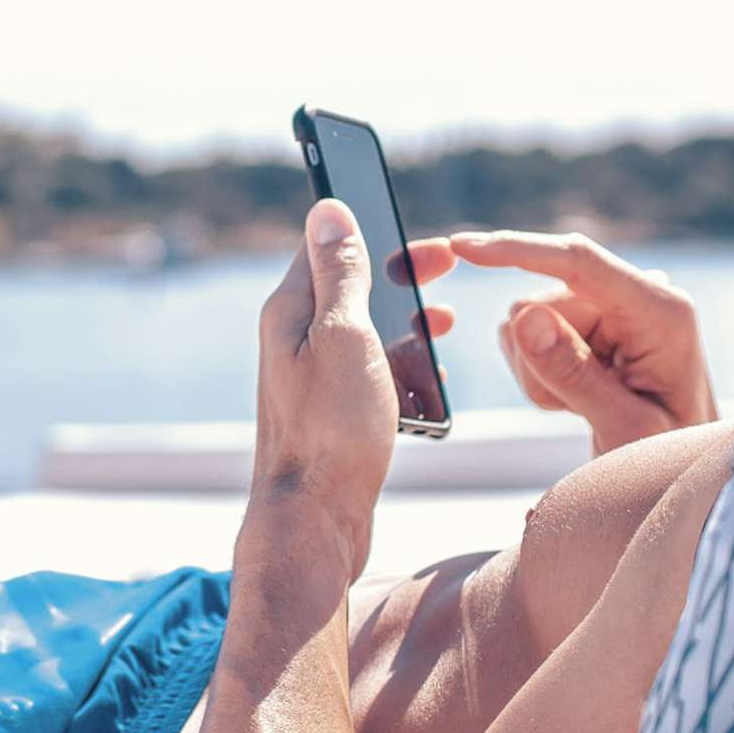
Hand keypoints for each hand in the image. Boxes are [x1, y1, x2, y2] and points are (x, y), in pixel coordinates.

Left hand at [250, 200, 455, 572]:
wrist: (315, 524)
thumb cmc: (331, 431)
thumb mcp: (344, 337)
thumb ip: (340, 274)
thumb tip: (327, 208)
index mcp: (290, 312)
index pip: (325, 245)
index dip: (371, 228)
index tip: (417, 231)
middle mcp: (293, 340)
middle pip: (349, 286)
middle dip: (397, 273)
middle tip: (443, 267)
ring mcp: (310, 379)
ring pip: (363, 331)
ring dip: (403, 321)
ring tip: (442, 322)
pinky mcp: (329, 414)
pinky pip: (369, 373)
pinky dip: (400, 366)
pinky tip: (428, 378)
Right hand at [448, 231, 715, 456]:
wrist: (681, 468)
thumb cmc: (668, 456)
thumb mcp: (626, 428)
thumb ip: (574, 374)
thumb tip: (523, 318)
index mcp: (660, 310)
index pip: (579, 261)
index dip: (518, 250)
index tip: (462, 247)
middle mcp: (635, 294)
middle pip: (540, 302)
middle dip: (538, 361)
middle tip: (574, 410)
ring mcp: (609, 303)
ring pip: (524, 319)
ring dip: (538, 373)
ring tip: (582, 406)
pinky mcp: (587, 317)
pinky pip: (525, 331)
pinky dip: (538, 372)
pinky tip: (574, 394)